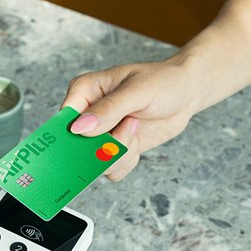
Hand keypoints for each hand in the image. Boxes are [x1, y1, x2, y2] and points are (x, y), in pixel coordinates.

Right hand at [63, 59, 198, 180]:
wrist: (185, 94)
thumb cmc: (162, 81)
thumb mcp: (137, 90)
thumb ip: (109, 109)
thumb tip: (80, 128)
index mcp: (84, 91)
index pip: (65, 119)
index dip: (75, 134)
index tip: (96, 138)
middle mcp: (88, 114)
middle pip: (78, 146)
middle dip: (104, 146)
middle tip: (128, 130)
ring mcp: (100, 134)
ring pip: (96, 161)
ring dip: (120, 152)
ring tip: (135, 127)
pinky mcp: (114, 149)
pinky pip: (110, 169)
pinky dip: (126, 161)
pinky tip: (137, 141)